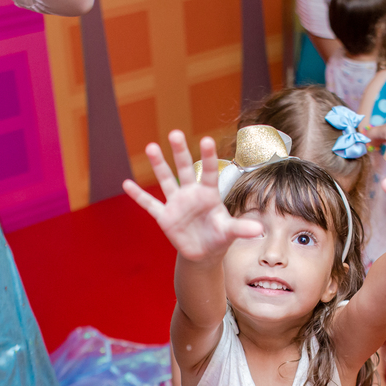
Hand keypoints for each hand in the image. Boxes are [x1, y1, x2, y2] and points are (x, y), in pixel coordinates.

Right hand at [122, 131, 262, 261]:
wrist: (203, 253)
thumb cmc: (219, 237)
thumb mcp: (230, 233)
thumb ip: (241, 228)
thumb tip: (258, 229)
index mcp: (209, 194)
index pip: (210, 172)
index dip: (209, 157)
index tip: (207, 139)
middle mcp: (191, 194)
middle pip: (185, 169)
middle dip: (180, 152)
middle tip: (175, 133)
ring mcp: (176, 203)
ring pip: (166, 180)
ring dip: (159, 165)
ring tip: (151, 146)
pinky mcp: (164, 216)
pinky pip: (149, 204)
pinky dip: (138, 196)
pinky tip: (126, 184)